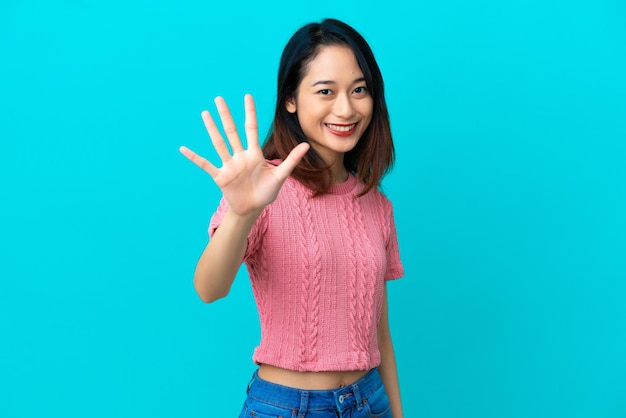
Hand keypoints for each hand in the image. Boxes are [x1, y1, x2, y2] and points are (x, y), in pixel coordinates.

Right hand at [180, 94, 309, 216]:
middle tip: (219, 98)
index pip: (251, 129)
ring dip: (211, 129)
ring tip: (205, 114)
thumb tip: (306, 145)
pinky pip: (205, 164)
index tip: (247, 96)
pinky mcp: (220, 176)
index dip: (250, 113)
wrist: (253, 209)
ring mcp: (229, 165)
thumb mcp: (280, 176)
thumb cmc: (266, 192)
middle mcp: (239, 156)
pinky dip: (194, 157)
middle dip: (226, 115)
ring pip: (219, 143)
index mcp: (254, 154)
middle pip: (231, 131)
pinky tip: (183, 149)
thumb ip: (291, 160)